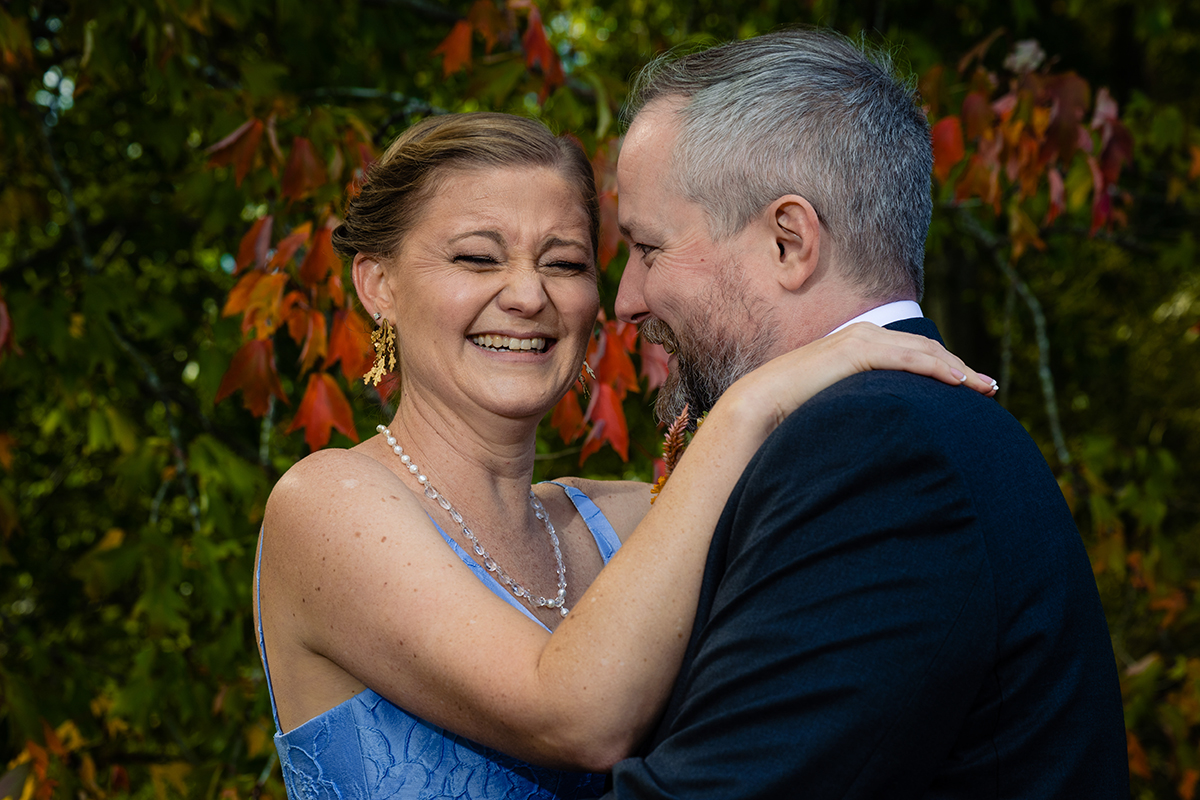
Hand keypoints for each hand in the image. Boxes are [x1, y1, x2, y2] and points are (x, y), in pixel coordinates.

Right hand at [719, 322, 997, 433]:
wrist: (760, 403)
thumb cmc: (793, 410)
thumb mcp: (837, 403)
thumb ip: (860, 402)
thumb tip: (880, 425)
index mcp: (859, 344)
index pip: (913, 352)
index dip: (945, 367)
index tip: (972, 387)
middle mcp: (863, 335)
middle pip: (925, 349)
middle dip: (959, 367)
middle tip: (989, 387)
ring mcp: (859, 340)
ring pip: (920, 351)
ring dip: (955, 368)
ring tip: (981, 386)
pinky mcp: (854, 352)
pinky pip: (904, 358)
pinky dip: (933, 368)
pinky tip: (956, 381)